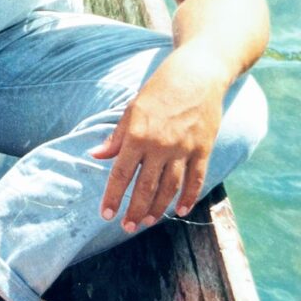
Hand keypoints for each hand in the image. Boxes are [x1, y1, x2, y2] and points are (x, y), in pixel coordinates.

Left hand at [93, 48, 224, 231]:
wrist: (197, 74)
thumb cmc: (160, 89)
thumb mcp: (132, 108)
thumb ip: (117, 136)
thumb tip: (97, 156)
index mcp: (138, 134)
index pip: (121, 173)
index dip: (112, 196)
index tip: (105, 214)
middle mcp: (160, 145)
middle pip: (145, 187)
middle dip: (134, 211)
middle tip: (127, 227)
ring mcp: (184, 149)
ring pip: (169, 189)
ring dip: (158, 208)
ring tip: (148, 221)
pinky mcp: (203, 149)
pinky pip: (195, 180)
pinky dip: (189, 198)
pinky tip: (181, 211)